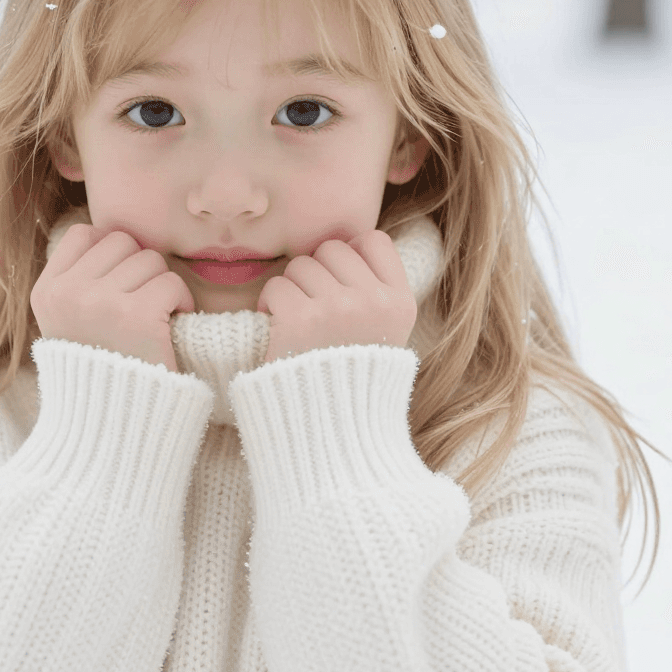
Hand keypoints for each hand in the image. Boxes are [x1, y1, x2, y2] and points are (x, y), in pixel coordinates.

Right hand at [31, 224, 194, 371]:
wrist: (113, 429)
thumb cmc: (100, 371)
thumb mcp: (67, 323)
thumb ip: (78, 280)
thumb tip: (110, 234)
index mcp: (46, 292)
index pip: (84, 234)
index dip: (110, 252)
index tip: (118, 284)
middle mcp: (68, 294)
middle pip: (122, 242)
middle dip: (138, 268)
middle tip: (138, 305)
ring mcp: (101, 302)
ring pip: (150, 259)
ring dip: (160, 286)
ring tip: (151, 320)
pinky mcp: (137, 315)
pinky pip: (171, 282)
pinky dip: (181, 302)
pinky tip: (168, 327)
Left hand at [256, 230, 416, 363]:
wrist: (331, 430)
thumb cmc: (352, 378)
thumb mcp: (387, 333)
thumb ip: (375, 290)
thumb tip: (348, 243)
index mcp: (400, 302)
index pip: (374, 240)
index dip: (351, 254)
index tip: (341, 281)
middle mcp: (373, 301)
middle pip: (332, 249)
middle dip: (317, 272)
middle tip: (317, 308)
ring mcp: (337, 307)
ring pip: (300, 265)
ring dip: (292, 289)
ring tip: (301, 323)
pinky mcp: (300, 318)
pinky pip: (276, 285)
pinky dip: (270, 305)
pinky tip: (281, 329)